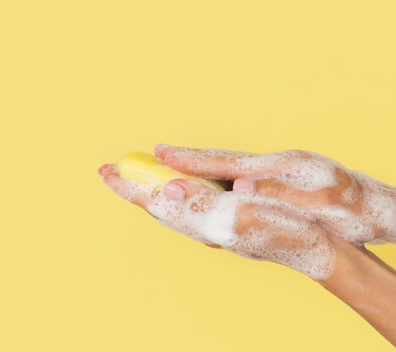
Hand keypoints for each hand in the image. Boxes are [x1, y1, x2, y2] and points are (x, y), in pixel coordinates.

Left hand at [98, 164, 334, 279]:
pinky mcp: (225, 219)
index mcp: (199, 222)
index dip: (129, 186)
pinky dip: (174, 189)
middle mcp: (200, 225)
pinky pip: (189, 203)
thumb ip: (200, 205)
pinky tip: (175, 185)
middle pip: (156, 203)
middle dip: (133, 185)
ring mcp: (212, 223)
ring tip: (135, 174)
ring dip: (150, 186)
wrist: (314, 247)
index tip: (106, 170)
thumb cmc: (283, 231)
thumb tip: (165, 191)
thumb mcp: (240, 216)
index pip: (153, 202)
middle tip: (111, 168)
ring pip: (171, 204)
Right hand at [155, 145, 395, 244]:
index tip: (160, 154)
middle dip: (183, 160)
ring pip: (224, 170)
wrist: (377, 209)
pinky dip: (214, 181)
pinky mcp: (277, 182)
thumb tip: (240, 185)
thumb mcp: (319, 201)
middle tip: (154, 157)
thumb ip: (278, 191)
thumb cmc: (352, 209)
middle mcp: (270, 166)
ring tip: (168, 169)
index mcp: (276, 168)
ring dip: (195, 170)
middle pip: (217, 162)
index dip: (189, 160)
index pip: (223, 163)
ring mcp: (273, 172)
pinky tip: (205, 187)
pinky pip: (235, 181)